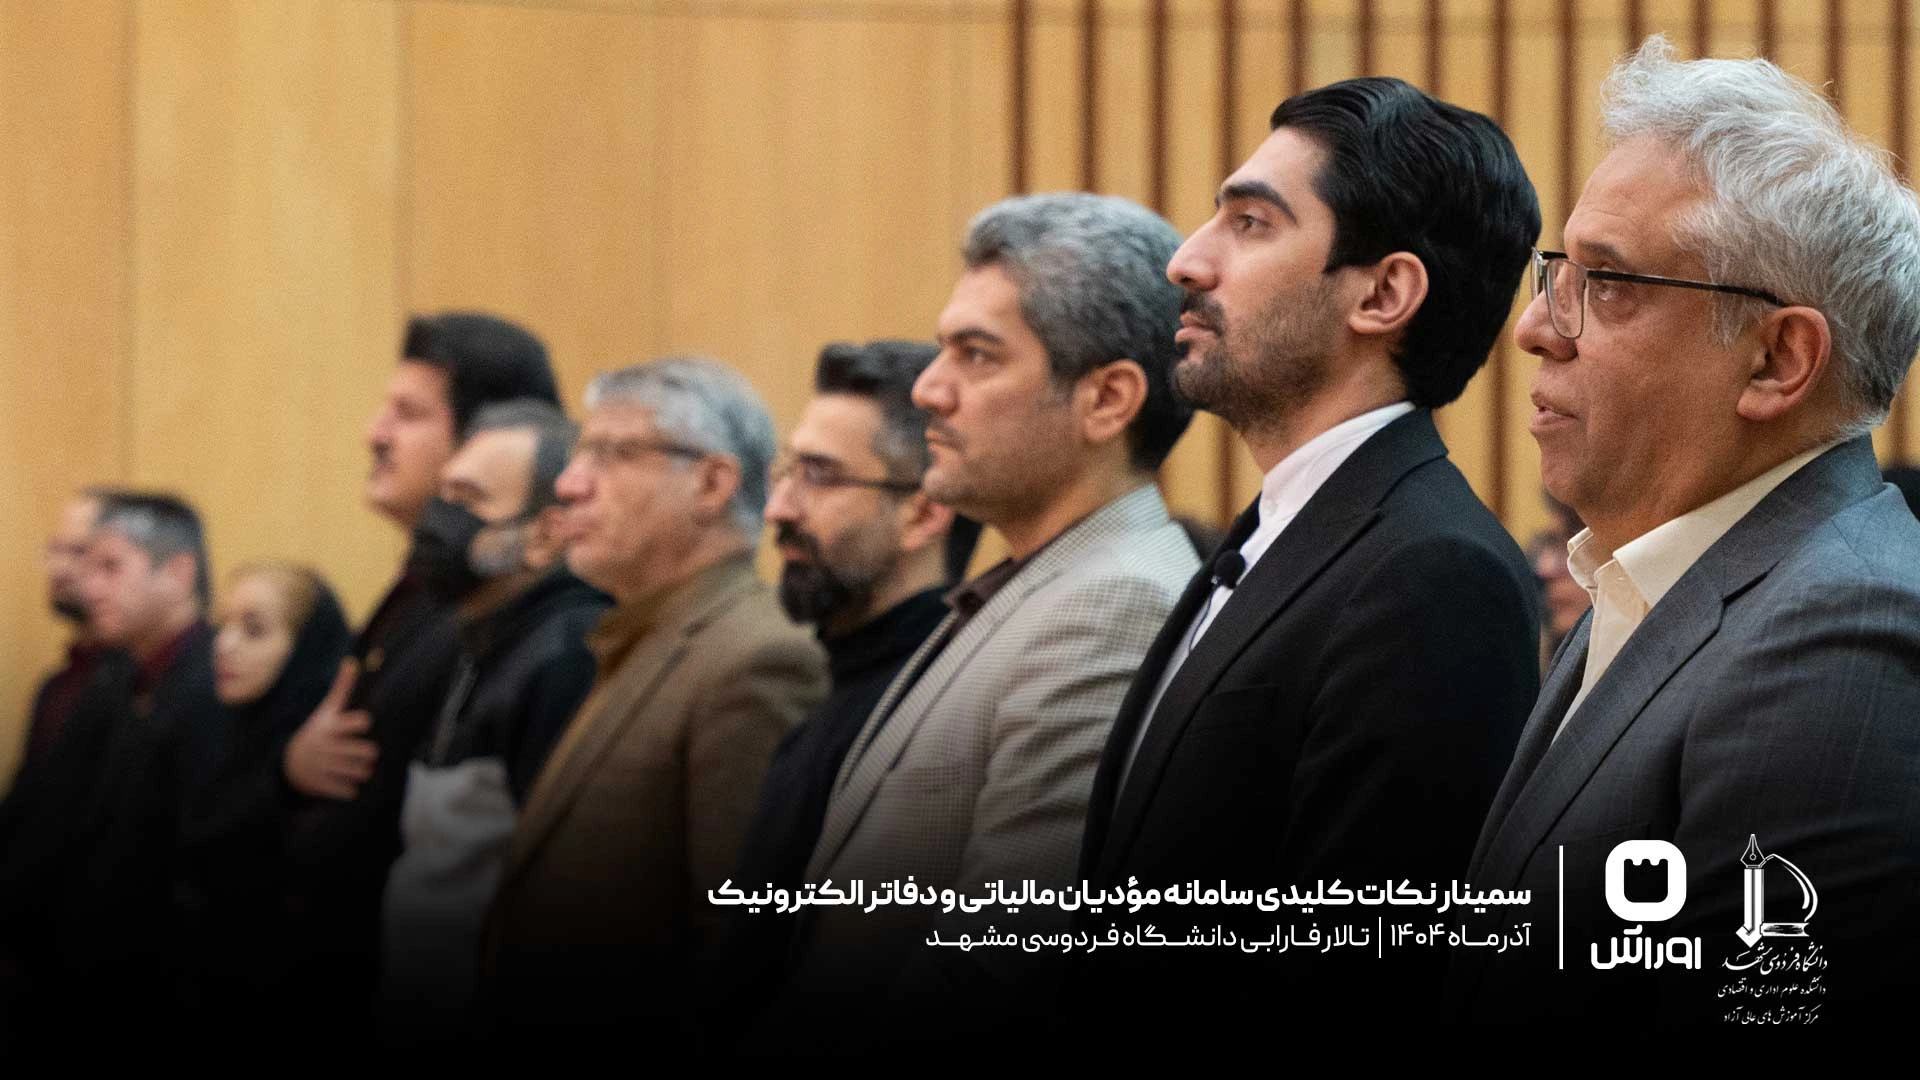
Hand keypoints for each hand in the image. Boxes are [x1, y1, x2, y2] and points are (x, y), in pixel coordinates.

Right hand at [283, 658, 377, 799]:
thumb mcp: (326, 710)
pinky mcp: (321, 786)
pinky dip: (350, 788)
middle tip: (366, 753)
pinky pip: (348, 791)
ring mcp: (323, 767)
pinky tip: (345, 782)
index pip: (359, 722)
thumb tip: (352, 660)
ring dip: (362, 771)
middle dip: (368, 754)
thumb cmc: (318, 732)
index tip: (362, 723)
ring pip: (360, 772)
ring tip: (358, 767)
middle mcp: (327, 747)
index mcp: (330, 727)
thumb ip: (341, 688)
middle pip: (366, 752)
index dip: (363, 722)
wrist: (289, 763)